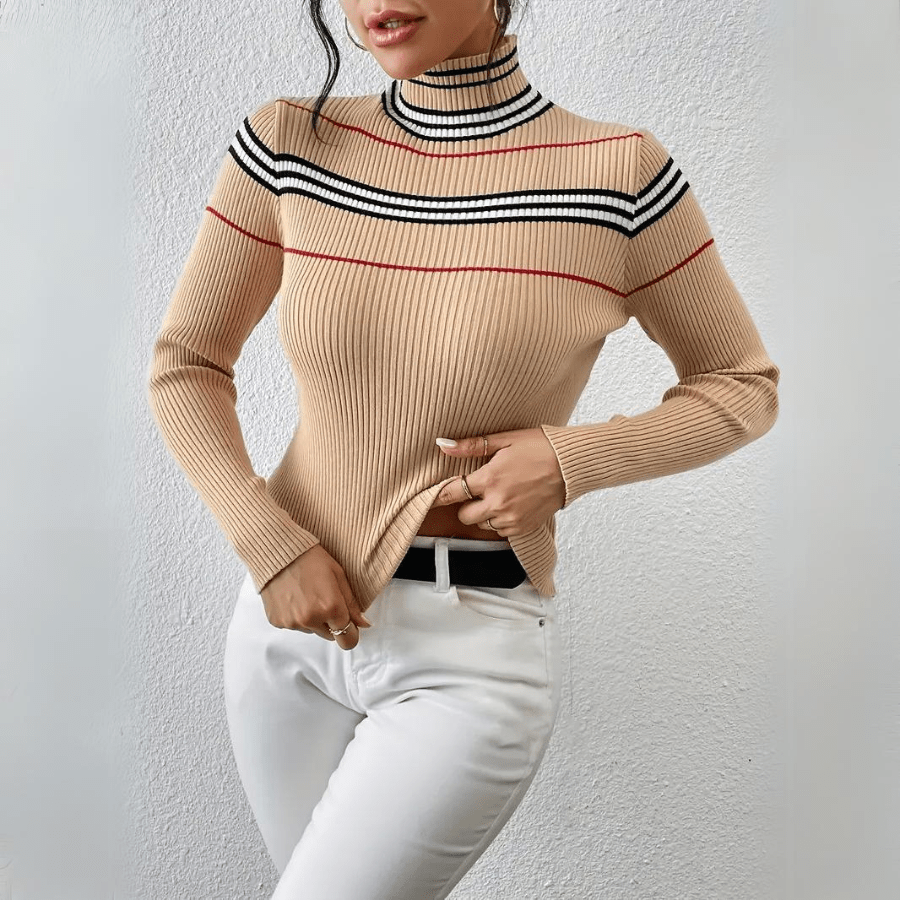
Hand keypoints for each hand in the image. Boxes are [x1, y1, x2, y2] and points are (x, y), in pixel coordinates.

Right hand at [259, 544, 371, 649]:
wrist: (278, 551)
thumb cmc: (310, 559)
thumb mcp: (339, 576)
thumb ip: (352, 604)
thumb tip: (363, 624)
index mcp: (330, 607)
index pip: (348, 638)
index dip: (351, 631)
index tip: (349, 623)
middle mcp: (311, 619)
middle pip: (330, 636)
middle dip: (332, 623)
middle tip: (325, 600)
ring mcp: (293, 622)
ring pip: (312, 630)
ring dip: (314, 619)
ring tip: (307, 595)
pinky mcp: (278, 622)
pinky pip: (295, 626)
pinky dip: (297, 616)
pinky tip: (295, 597)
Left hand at [431, 428, 566, 535]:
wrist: (572, 465)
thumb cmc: (540, 447)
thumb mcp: (505, 439)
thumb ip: (471, 446)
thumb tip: (443, 446)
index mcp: (490, 478)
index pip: (451, 493)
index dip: (438, 495)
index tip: (431, 496)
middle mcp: (498, 503)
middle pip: (464, 516)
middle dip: (465, 505)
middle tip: (476, 492)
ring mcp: (511, 518)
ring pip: (482, 525)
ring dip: (484, 514)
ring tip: (498, 496)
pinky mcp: (523, 528)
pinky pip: (500, 532)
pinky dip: (500, 521)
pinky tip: (510, 504)